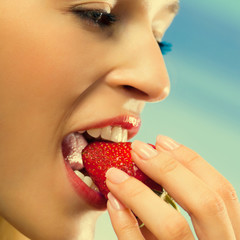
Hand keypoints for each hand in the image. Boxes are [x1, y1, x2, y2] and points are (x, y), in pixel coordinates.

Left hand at [106, 135, 239, 239]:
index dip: (192, 161)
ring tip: (114, 173)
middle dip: (169, 168)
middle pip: (205, 203)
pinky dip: (125, 224)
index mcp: (230, 235)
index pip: (222, 190)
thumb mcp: (191, 231)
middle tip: (138, 149)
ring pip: (173, 227)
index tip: (161, 140)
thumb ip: (180, 204)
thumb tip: (156, 158)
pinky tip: (112, 202)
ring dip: (139, 193)